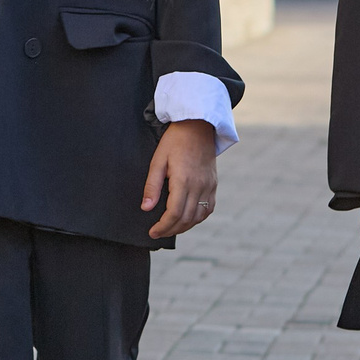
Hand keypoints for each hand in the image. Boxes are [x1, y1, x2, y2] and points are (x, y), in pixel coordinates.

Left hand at [142, 120, 218, 238]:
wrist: (198, 126)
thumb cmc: (175, 141)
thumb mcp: (158, 160)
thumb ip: (152, 186)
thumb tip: (146, 208)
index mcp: (183, 180)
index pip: (174, 213)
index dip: (163, 226)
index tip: (152, 232)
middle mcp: (199, 186)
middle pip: (186, 219)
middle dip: (170, 230)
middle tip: (158, 233)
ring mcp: (209, 186)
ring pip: (198, 217)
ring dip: (184, 227)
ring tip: (170, 228)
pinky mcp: (213, 185)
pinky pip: (208, 209)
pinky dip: (197, 218)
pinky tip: (187, 220)